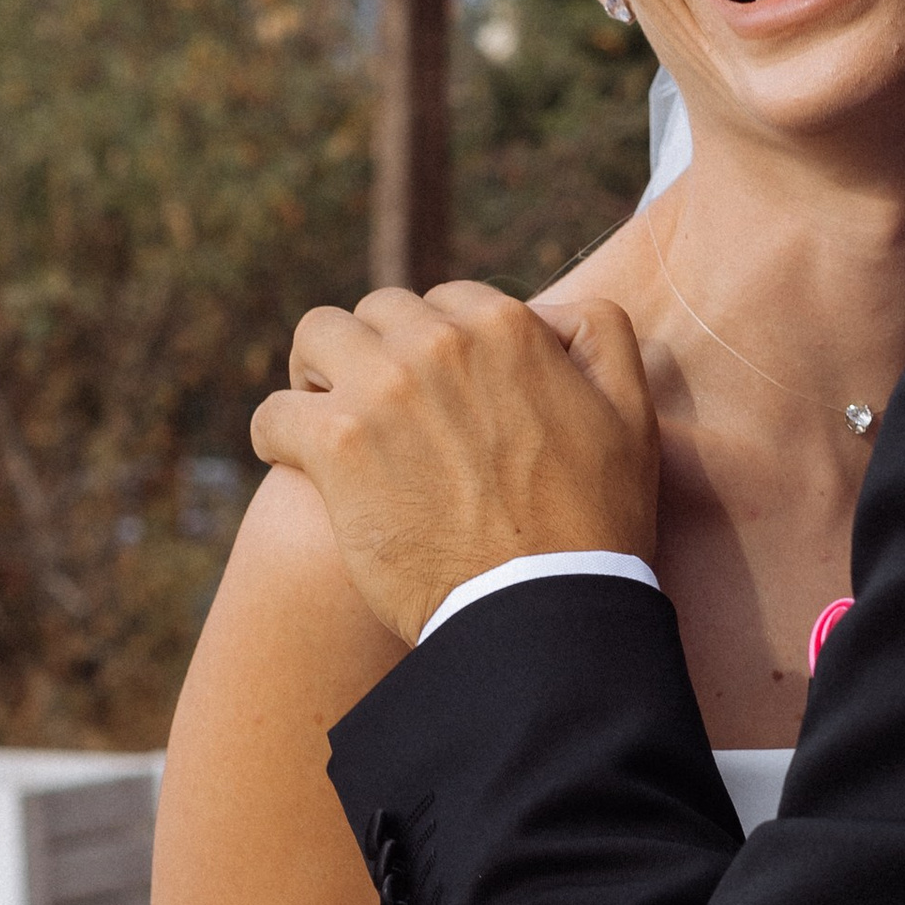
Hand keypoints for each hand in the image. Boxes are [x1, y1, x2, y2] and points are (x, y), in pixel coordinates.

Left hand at [252, 281, 659, 646]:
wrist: (543, 605)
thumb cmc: (593, 520)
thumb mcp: (630, 411)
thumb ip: (600, 334)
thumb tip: (547, 312)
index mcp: (506, 326)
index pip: (445, 300)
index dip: (440, 340)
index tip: (436, 384)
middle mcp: (438, 343)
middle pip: (376, 312)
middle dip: (377, 349)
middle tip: (379, 399)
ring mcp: (382, 391)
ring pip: (315, 338)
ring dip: (318, 371)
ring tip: (328, 413)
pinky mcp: (337, 446)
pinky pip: (274, 413)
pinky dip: (277, 434)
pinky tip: (294, 458)